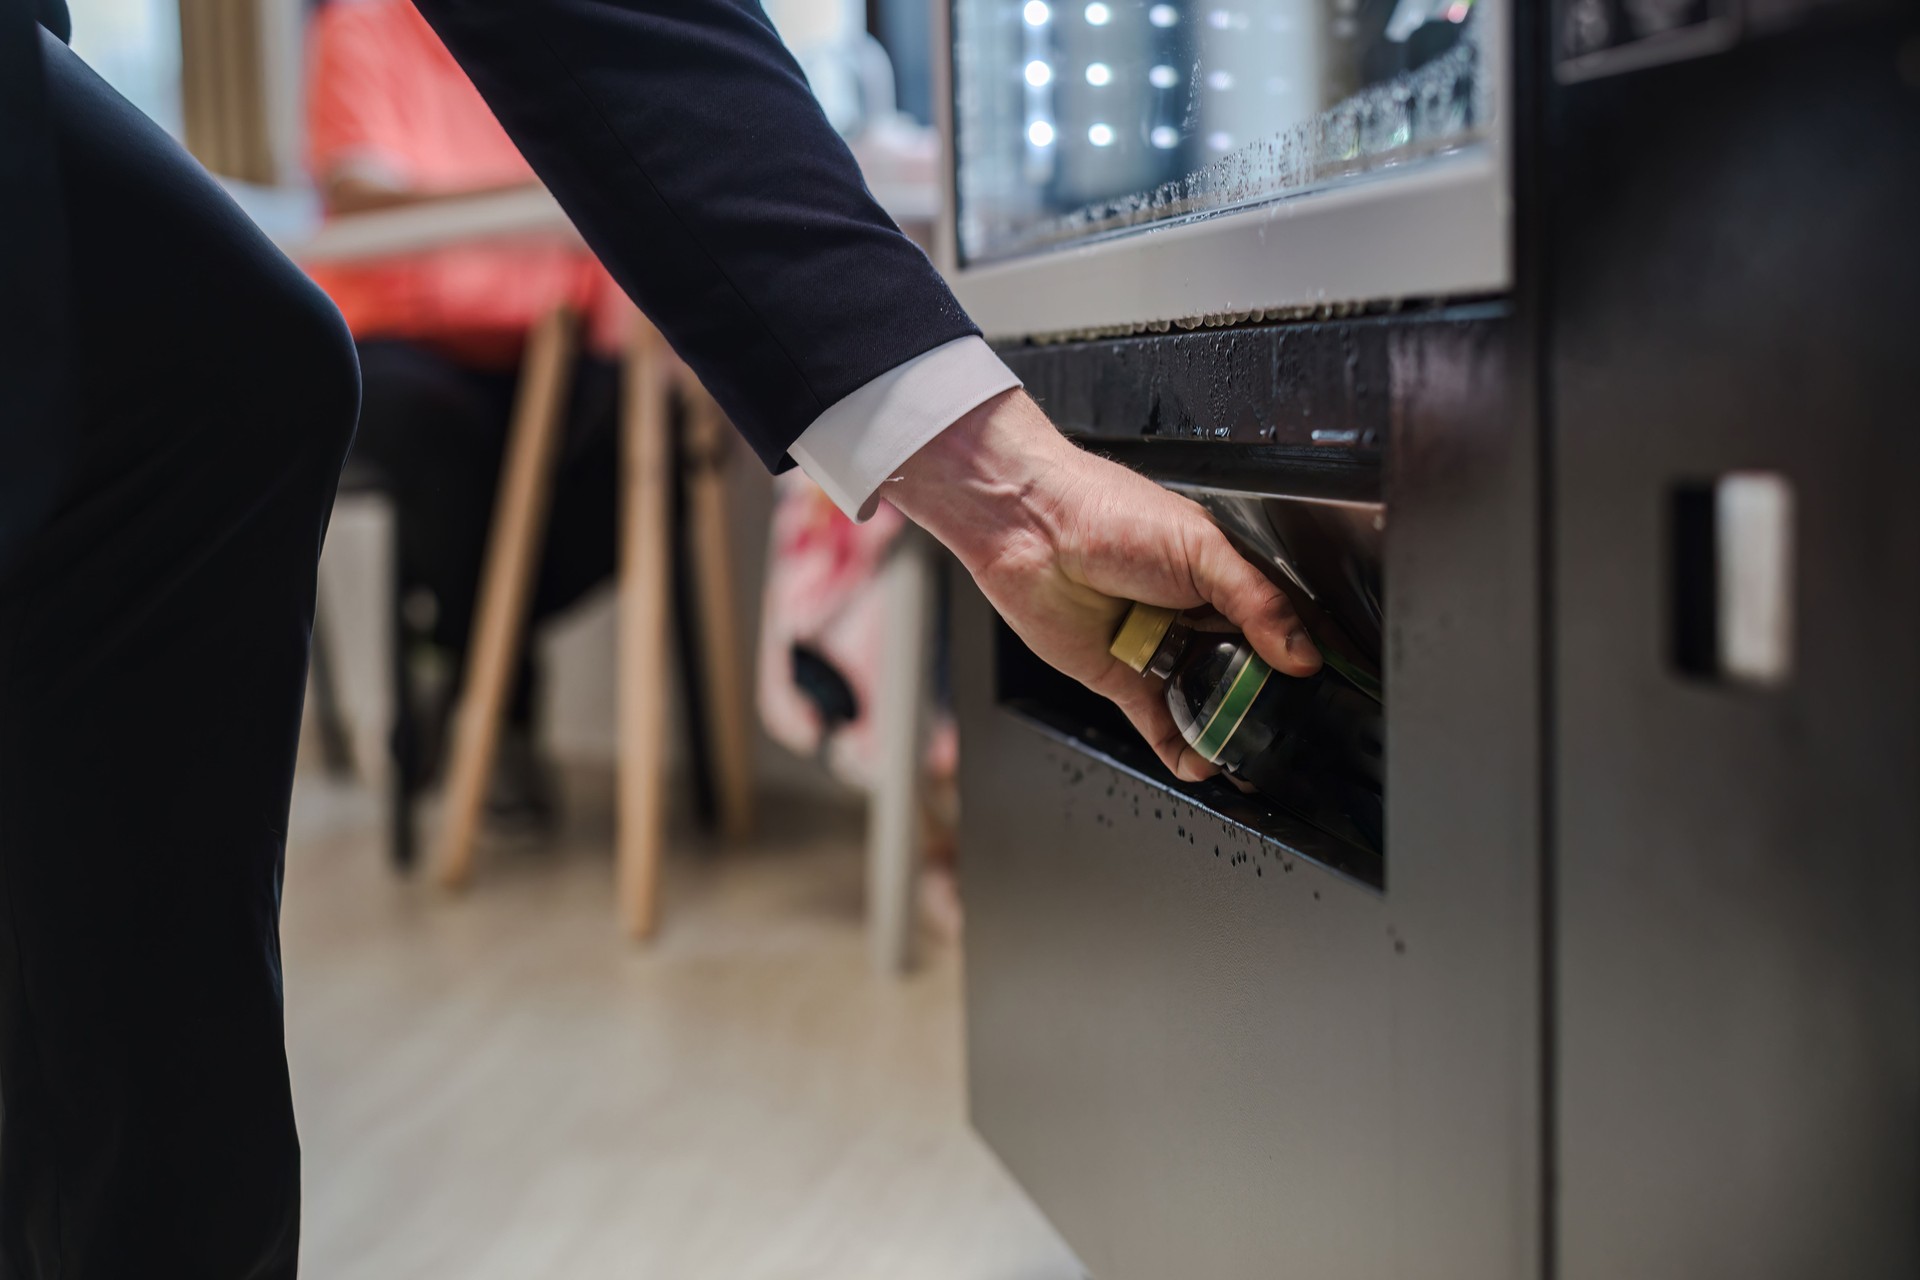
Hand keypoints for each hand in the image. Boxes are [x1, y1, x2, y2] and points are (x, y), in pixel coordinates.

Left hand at [888, 389, 1320, 781]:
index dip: (1306, 655)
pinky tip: (1201, 763)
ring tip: (1250, 758)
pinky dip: (1180, 748)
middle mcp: (1195, 614)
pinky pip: (1159, 724)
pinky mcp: (1123, 679)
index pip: (1280, 623)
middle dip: (1268, 704)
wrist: (1030, 529)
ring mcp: (1160, 648)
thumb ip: (1257, 602)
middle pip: (1247, 670)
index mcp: (1223, 575)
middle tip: (1289, 732)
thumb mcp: (1202, 549)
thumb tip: (1302, 653)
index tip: (1332, 687)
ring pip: (1205, 702)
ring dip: (1226, 732)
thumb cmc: (1108, 514)